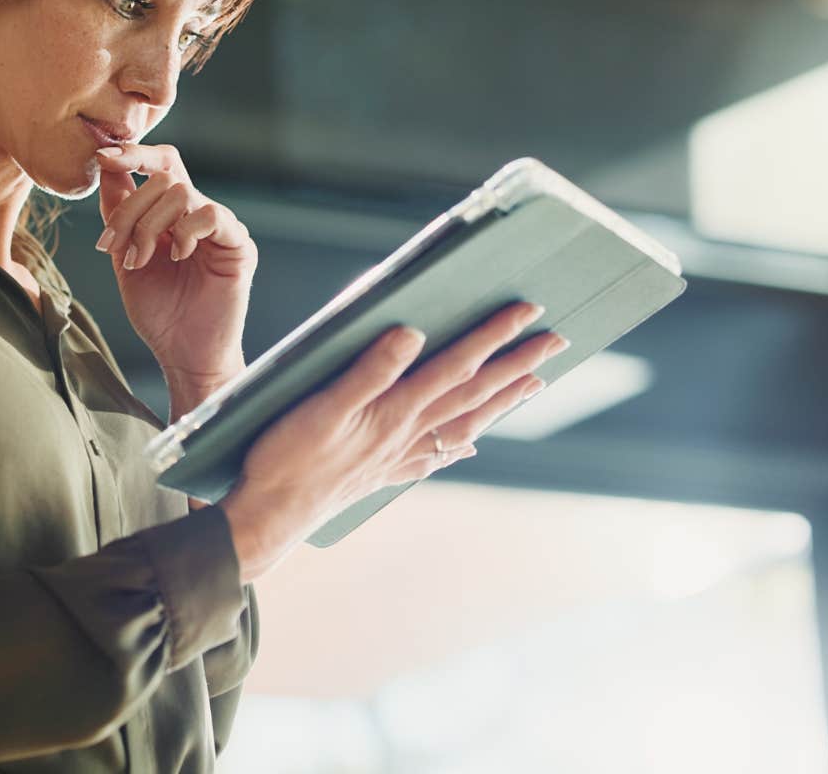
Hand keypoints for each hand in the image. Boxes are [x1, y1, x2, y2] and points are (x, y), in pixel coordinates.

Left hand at [93, 143, 255, 386]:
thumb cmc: (159, 311)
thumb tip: (104, 165)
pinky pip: (212, 215)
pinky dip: (185, 232)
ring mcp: (221, 227)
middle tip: (113, 245)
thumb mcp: (124, 255)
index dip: (133, 154)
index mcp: (173, 213)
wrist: (182, 354)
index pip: (159, 165)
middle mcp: (199, 213)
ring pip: (182, 193)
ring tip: (139, 260)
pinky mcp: (238, 245)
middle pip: (164, 176)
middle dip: (130, 209)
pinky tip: (175, 257)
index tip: (101, 156)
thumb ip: (118, 213)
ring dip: (150, 225)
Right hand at [218, 301, 569, 580]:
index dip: (493, 337)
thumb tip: (413, 334)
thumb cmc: (288, 457)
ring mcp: (398, 456)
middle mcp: (407, 434)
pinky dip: (459, 447)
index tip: (527, 312)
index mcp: (395, 411)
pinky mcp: (382, 473)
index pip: (456, 366)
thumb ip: (369, 370)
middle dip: (517, 365)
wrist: (270, 514)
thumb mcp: (322, 406)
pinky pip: (434, 456)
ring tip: (533, 383)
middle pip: (474, 394)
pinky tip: (470, 447)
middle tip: (557, 342)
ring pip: (464, 424)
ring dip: (501, 401)